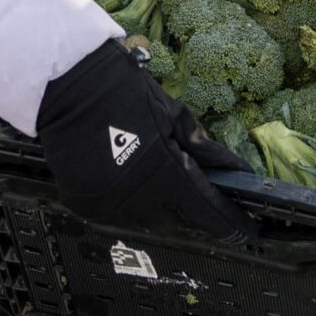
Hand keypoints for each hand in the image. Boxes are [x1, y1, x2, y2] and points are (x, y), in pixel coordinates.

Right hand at [36, 41, 254, 242]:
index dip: (231, 223)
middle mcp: (139, 201)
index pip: (208, 213)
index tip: (246, 229)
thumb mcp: (174, 116)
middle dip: (185, 202)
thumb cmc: (125, 94)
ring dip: (154, 203)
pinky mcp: (84, 206)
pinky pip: (115, 212)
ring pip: (145, 218)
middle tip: (181, 176)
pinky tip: (121, 173)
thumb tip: (234, 170)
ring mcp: (109, 207)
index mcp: (167, 176)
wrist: (69, 87)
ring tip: (146, 170)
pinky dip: (124, 199)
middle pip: (176, 217)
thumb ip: (205, 149)